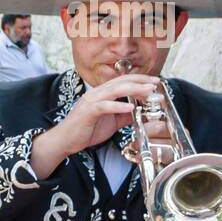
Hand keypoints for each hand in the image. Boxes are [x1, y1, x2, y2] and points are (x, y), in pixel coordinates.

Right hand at [32, 73, 160, 176]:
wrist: (65, 140)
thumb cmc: (86, 130)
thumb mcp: (112, 122)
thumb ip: (125, 115)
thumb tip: (142, 112)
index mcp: (102, 94)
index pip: (123, 81)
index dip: (140, 80)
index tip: (155, 82)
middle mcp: (97, 93)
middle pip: (121, 82)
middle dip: (141, 81)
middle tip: (156, 84)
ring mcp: (91, 101)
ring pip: (115, 90)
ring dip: (134, 90)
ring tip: (148, 91)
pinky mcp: (87, 111)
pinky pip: (105, 106)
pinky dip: (118, 106)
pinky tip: (130, 107)